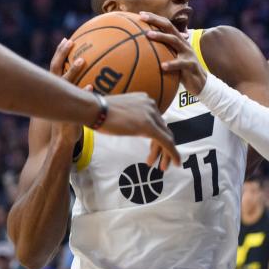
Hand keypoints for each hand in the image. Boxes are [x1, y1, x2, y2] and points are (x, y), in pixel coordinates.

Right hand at [50, 37, 179, 169]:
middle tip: (160, 163)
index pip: (158, 121)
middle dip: (164, 148)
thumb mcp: (120, 112)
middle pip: (164, 129)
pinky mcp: (149, 126)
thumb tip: (133, 126)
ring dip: (166, 154)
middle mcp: (151, 105)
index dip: (158, 138)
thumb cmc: (99, 112)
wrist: (94, 109)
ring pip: (167, 137)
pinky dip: (173, 153)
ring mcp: (151, 115)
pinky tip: (175, 163)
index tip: (154, 150)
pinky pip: (166, 142)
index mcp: (145, 100)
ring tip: (161, 167)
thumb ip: (131, 117)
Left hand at [139, 11, 207, 93]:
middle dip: (156, 20)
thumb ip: (161, 51)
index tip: (140, 14)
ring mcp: (188, 53)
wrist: (200, 82)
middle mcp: (183, 43)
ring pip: (174, 41)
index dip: (154, 18)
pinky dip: (171, 64)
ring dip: (161, 36)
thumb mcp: (172, 57)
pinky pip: (181, 63)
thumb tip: (142, 49)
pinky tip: (162, 66)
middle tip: (142, 17)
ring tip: (148, 35)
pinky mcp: (191, 65)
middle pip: (169, 27)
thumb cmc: (182, 70)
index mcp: (178, 40)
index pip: (166, 24)